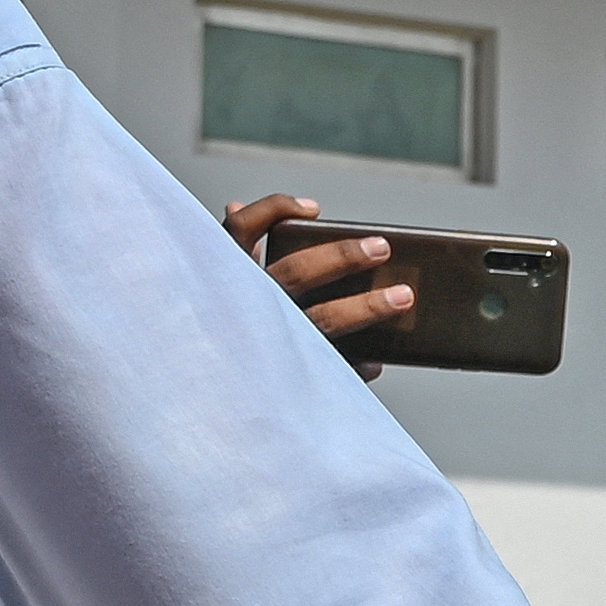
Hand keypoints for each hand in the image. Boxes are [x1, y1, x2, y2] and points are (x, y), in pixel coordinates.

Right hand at [226, 197, 406, 378]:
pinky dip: (354, 365)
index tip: (315, 210)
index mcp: (228, 276)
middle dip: (342, 257)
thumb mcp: (220, 286)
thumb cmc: (223, 328)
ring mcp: (267, 343)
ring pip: (322, 320)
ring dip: (366, 307)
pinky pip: (328, 370)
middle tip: (382, 247)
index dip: (275, 211)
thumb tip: (236, 208)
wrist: (201, 398)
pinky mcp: (285, 379)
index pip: (242, 229)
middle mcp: (246, 306)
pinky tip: (375, 362)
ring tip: (403, 296)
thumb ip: (235, 251)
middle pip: (297, 273)